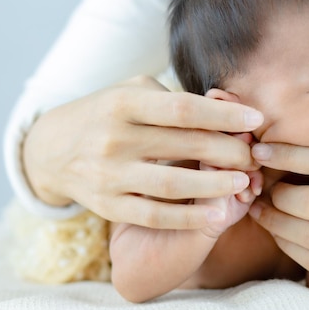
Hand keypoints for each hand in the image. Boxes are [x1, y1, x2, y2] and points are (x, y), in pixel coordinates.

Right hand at [23, 76, 263, 228]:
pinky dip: (188, 218)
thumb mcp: (133, 91)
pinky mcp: (107, 206)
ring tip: (245, 182)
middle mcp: (114, 138)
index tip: (257, 119)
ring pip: (172, 185)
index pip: (183, 109)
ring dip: (215, 186)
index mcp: (123, 103)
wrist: (51, 149)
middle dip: (229, 150)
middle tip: (255, 154)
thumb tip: (227, 108)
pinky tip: (218, 215)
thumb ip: (174, 99)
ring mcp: (108, 175)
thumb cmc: (107, 113)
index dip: (224, 115)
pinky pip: (153, 215)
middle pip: (184, 145)